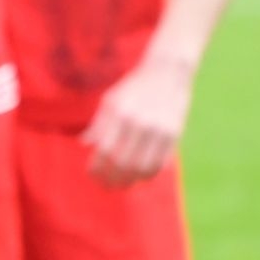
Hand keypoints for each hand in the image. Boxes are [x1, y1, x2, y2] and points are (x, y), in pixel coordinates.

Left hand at [81, 55, 194, 187]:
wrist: (166, 73)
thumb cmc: (133, 87)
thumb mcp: (111, 100)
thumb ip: (98, 123)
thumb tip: (84, 144)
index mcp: (120, 113)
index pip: (106, 149)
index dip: (98, 166)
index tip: (92, 174)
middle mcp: (140, 123)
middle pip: (124, 162)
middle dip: (113, 178)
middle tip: (106, 186)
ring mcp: (159, 130)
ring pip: (144, 166)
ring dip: (132, 180)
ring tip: (122, 185)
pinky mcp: (175, 135)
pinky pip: (161, 162)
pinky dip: (150, 174)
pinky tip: (140, 178)